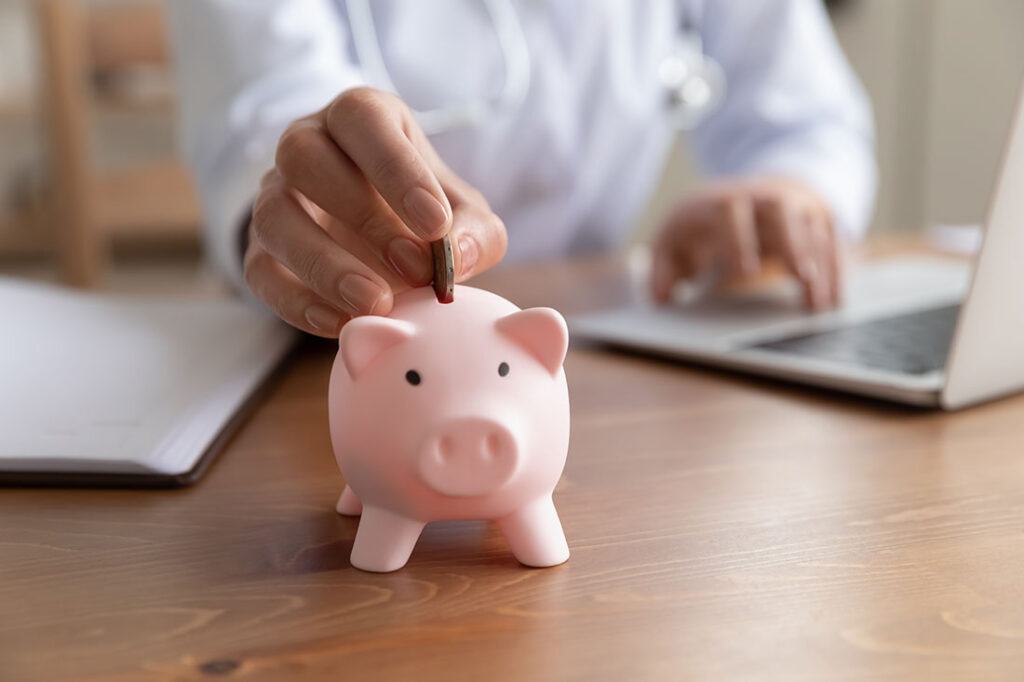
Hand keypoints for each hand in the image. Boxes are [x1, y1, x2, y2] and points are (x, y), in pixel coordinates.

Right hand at [244, 87, 506, 336]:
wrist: (385, 244)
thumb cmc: (426, 212)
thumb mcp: (464, 214)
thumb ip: (474, 231)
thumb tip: (458, 255)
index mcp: (360, 118)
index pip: (362, 119)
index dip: (397, 169)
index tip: (436, 224)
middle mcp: (306, 145)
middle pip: (305, 158)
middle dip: (363, 216)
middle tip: (415, 268)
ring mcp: (274, 196)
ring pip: (273, 215)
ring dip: (325, 264)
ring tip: (376, 303)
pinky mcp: (260, 250)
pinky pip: (260, 272)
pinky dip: (296, 302)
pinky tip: (340, 324)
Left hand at [650, 177, 841, 309]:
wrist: (747, 194)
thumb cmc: (703, 228)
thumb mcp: (674, 241)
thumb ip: (662, 269)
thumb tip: (660, 298)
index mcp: (717, 202)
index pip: (728, 211)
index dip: (737, 239)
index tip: (745, 272)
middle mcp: (759, 197)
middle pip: (779, 208)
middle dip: (792, 240)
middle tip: (801, 275)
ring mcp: (792, 206)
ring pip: (811, 225)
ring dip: (819, 262)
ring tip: (819, 303)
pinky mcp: (816, 219)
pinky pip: (833, 239)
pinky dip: (836, 268)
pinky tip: (834, 298)